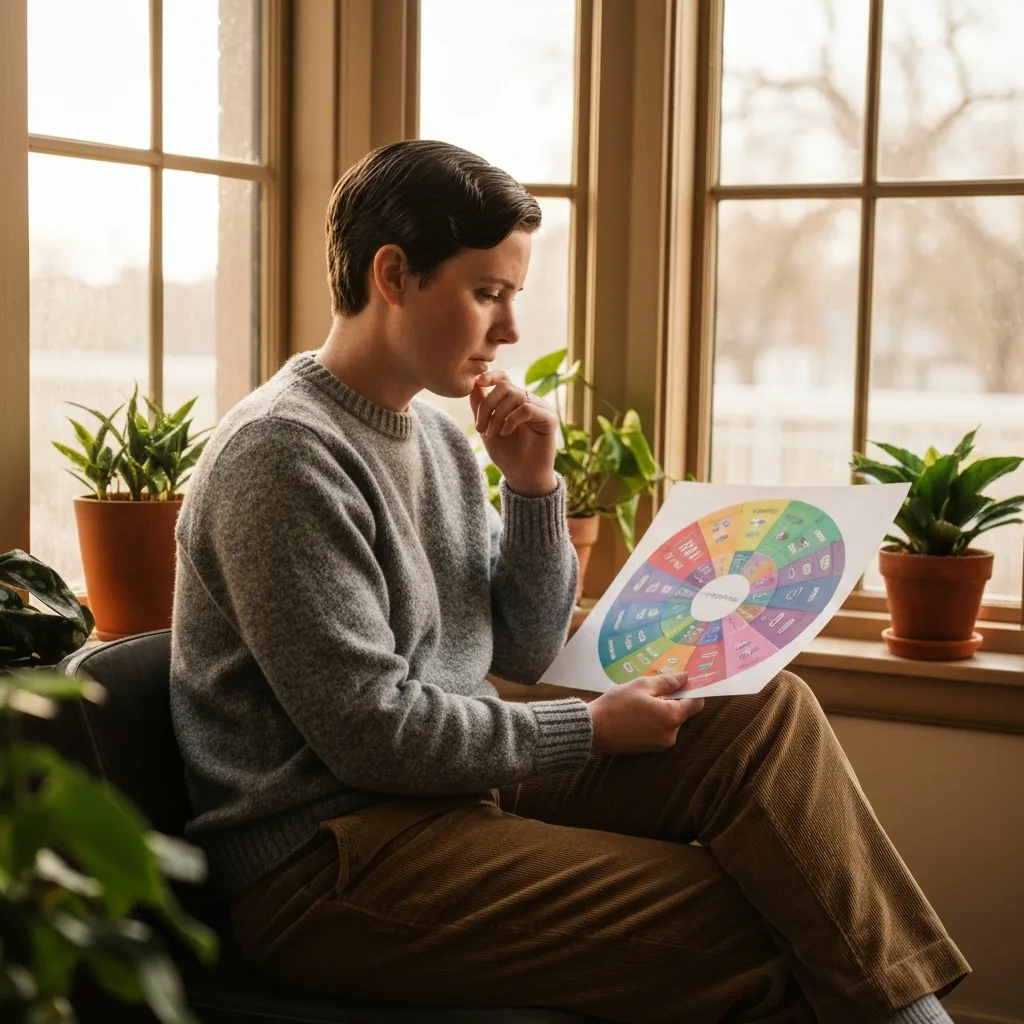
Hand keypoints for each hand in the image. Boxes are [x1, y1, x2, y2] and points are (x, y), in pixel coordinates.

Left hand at [470, 369, 557, 497]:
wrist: (521, 476)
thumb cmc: (505, 453)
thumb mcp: (486, 428)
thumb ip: (480, 407)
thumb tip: (474, 385)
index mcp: (514, 401)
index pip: (504, 378)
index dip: (491, 375)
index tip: (478, 382)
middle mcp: (528, 401)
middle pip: (505, 386)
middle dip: (487, 405)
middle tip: (480, 427)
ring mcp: (540, 408)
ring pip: (515, 395)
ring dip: (497, 415)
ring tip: (491, 433)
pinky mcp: (549, 418)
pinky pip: (527, 408)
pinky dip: (511, 419)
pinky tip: (505, 433)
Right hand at [588, 672, 704, 756]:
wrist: (592, 730)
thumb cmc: (617, 705)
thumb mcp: (641, 685)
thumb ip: (667, 681)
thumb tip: (685, 678)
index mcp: (672, 717)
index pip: (696, 703)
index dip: (692, 691)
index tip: (683, 682)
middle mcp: (671, 734)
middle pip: (681, 713)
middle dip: (670, 700)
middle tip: (650, 690)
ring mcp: (660, 745)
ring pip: (668, 722)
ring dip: (660, 711)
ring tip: (638, 702)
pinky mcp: (649, 750)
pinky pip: (658, 731)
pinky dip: (652, 722)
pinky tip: (635, 714)